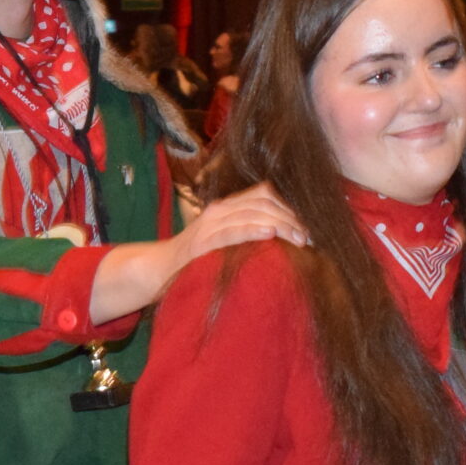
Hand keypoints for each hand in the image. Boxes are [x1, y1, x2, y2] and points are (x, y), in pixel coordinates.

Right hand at [88, 184, 304, 323]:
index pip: (263, 195)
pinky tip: (270, 234)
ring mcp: (209, 225)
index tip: (306, 230)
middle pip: (263, 202)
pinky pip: (231, 231)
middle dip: (290, 218)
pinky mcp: (201, 243)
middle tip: (308, 239)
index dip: (288, 208)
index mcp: (226, 207)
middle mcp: (218, 210)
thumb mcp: (223, 241)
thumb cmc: (195, 260)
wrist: (157, 270)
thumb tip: (283, 241)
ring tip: (299, 238)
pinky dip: (252, 230)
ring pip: (252, 213)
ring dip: (281, 224)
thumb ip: (245, 235)